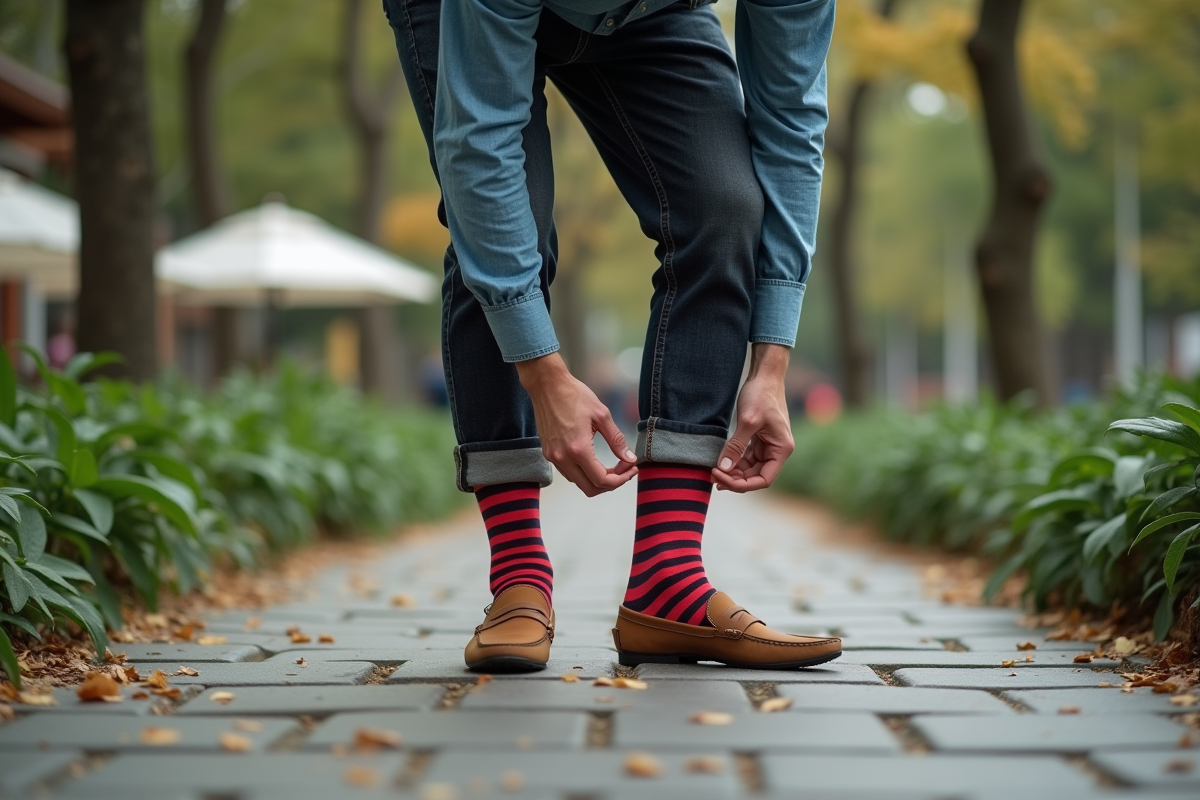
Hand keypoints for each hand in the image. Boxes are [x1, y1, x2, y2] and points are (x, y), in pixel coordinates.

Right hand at [516, 353, 637, 496]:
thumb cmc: (574, 395)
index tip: (631, 468)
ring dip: (597, 479)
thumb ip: (617, 440)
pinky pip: (569, 473)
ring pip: (579, 482)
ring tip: (612, 464)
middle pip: (590, 489)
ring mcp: (553, 457)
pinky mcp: (548, 453)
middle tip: (624, 468)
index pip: (602, 480)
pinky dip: (584, 472)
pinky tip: (594, 459)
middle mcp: (563, 458)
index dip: (621, 479)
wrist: (547, 385)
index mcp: (578, 449)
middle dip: (611, 483)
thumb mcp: (602, 415)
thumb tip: (629, 458)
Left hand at [712, 343, 794, 492]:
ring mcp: (768, 445)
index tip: (721, 477)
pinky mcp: (759, 439)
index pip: (763, 479)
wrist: (765, 375)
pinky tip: (721, 462)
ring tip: (714, 471)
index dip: (742, 484)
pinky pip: (746, 457)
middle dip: (735, 479)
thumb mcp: (747, 421)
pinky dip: (734, 461)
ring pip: (750, 468)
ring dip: (733, 472)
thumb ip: (736, 447)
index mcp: (781, 449)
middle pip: (755, 476)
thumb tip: (724, 469)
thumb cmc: (761, 394)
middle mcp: (777, 450)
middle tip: (712, 475)